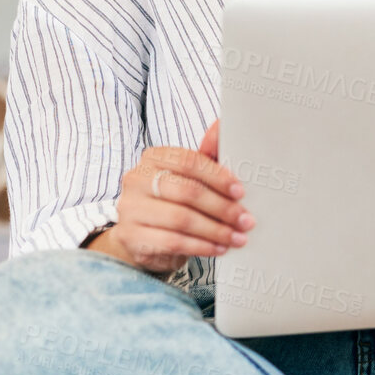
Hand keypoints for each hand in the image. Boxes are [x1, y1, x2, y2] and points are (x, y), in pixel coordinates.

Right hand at [93, 120, 254, 275]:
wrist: (143, 238)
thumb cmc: (174, 202)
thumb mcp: (191, 178)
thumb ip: (208, 156)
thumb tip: (223, 126)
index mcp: (153, 158)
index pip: (189, 162)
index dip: (219, 177)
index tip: (241, 192)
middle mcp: (136, 179)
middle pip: (187, 192)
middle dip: (223, 208)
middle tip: (246, 220)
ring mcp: (129, 208)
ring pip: (181, 219)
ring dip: (216, 230)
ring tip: (238, 237)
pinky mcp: (130, 236)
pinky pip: (172, 242)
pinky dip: (201, 246)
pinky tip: (219, 248)